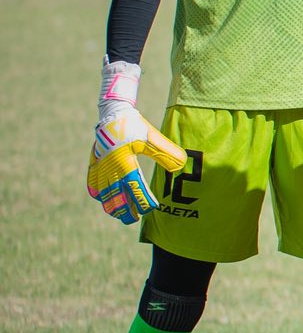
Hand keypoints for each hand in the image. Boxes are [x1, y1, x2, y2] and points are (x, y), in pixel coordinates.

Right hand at [86, 106, 186, 225]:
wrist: (113, 113)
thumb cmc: (135, 127)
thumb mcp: (152, 138)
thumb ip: (165, 153)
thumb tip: (180, 166)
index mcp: (125, 162)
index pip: (135, 188)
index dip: (143, 200)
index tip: (151, 208)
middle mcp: (110, 167)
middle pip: (117, 195)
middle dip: (125, 209)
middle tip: (133, 219)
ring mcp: (100, 166)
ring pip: (103, 192)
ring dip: (111, 205)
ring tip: (119, 215)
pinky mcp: (94, 163)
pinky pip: (92, 183)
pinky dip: (97, 193)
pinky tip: (102, 199)